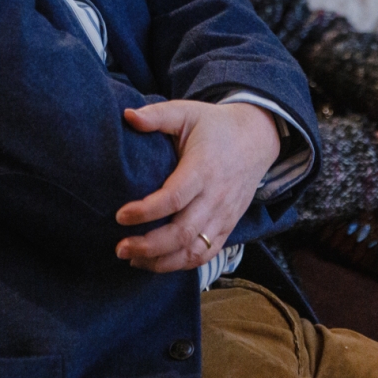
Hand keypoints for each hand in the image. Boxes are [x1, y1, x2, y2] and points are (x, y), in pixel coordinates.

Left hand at [114, 101, 280, 272]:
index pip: (174, 198)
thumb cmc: (215, 126)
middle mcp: (215, 197)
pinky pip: (206, 254)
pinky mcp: (228, 227)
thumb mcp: (187, 112)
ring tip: (133, 260)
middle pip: (182, 233)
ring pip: (194, 251)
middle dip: (149, 246)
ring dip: (162, 262)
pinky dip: (182, 264)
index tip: (120, 216)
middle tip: (120, 248)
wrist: (256, 139)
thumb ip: (157, 115)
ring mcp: (224, 216)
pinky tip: (157, 263)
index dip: (146, 211)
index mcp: (203, 169)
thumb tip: (127, 116)